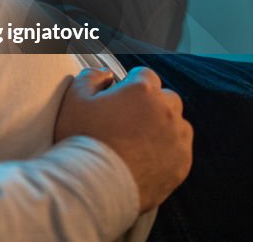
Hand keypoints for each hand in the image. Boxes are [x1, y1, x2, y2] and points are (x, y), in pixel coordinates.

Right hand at [55, 66, 192, 212]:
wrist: (95, 185)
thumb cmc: (83, 138)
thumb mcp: (74, 99)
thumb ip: (90, 77)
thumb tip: (105, 73)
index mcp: (141, 90)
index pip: (144, 74)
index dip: (129, 84)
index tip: (119, 97)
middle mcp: (167, 110)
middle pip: (166, 98)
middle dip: (150, 104)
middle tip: (127, 120)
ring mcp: (178, 138)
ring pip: (177, 124)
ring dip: (162, 127)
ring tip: (137, 142)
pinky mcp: (183, 164)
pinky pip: (180, 151)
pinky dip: (167, 152)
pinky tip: (145, 159)